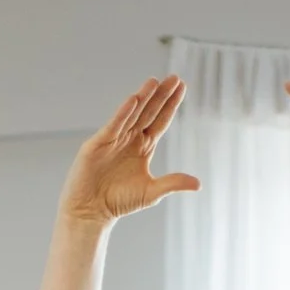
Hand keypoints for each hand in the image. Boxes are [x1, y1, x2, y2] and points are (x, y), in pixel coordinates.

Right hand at [58, 75, 200, 226]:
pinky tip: (133, 100)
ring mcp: (113, 139)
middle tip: (174, 78)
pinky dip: (123, 113)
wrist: (91, 211)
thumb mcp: (151, 192)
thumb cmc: (119, 202)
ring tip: (155, 82)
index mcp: (143, 147)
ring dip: (143, 98)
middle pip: (149, 112)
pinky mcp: (98, 144)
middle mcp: (129, 139)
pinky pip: (113, 125)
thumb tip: (198, 184)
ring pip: (131, 114)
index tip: (182, 87)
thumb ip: (172, 183)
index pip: (160, 121)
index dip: (171, 105)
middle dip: (161, 96)